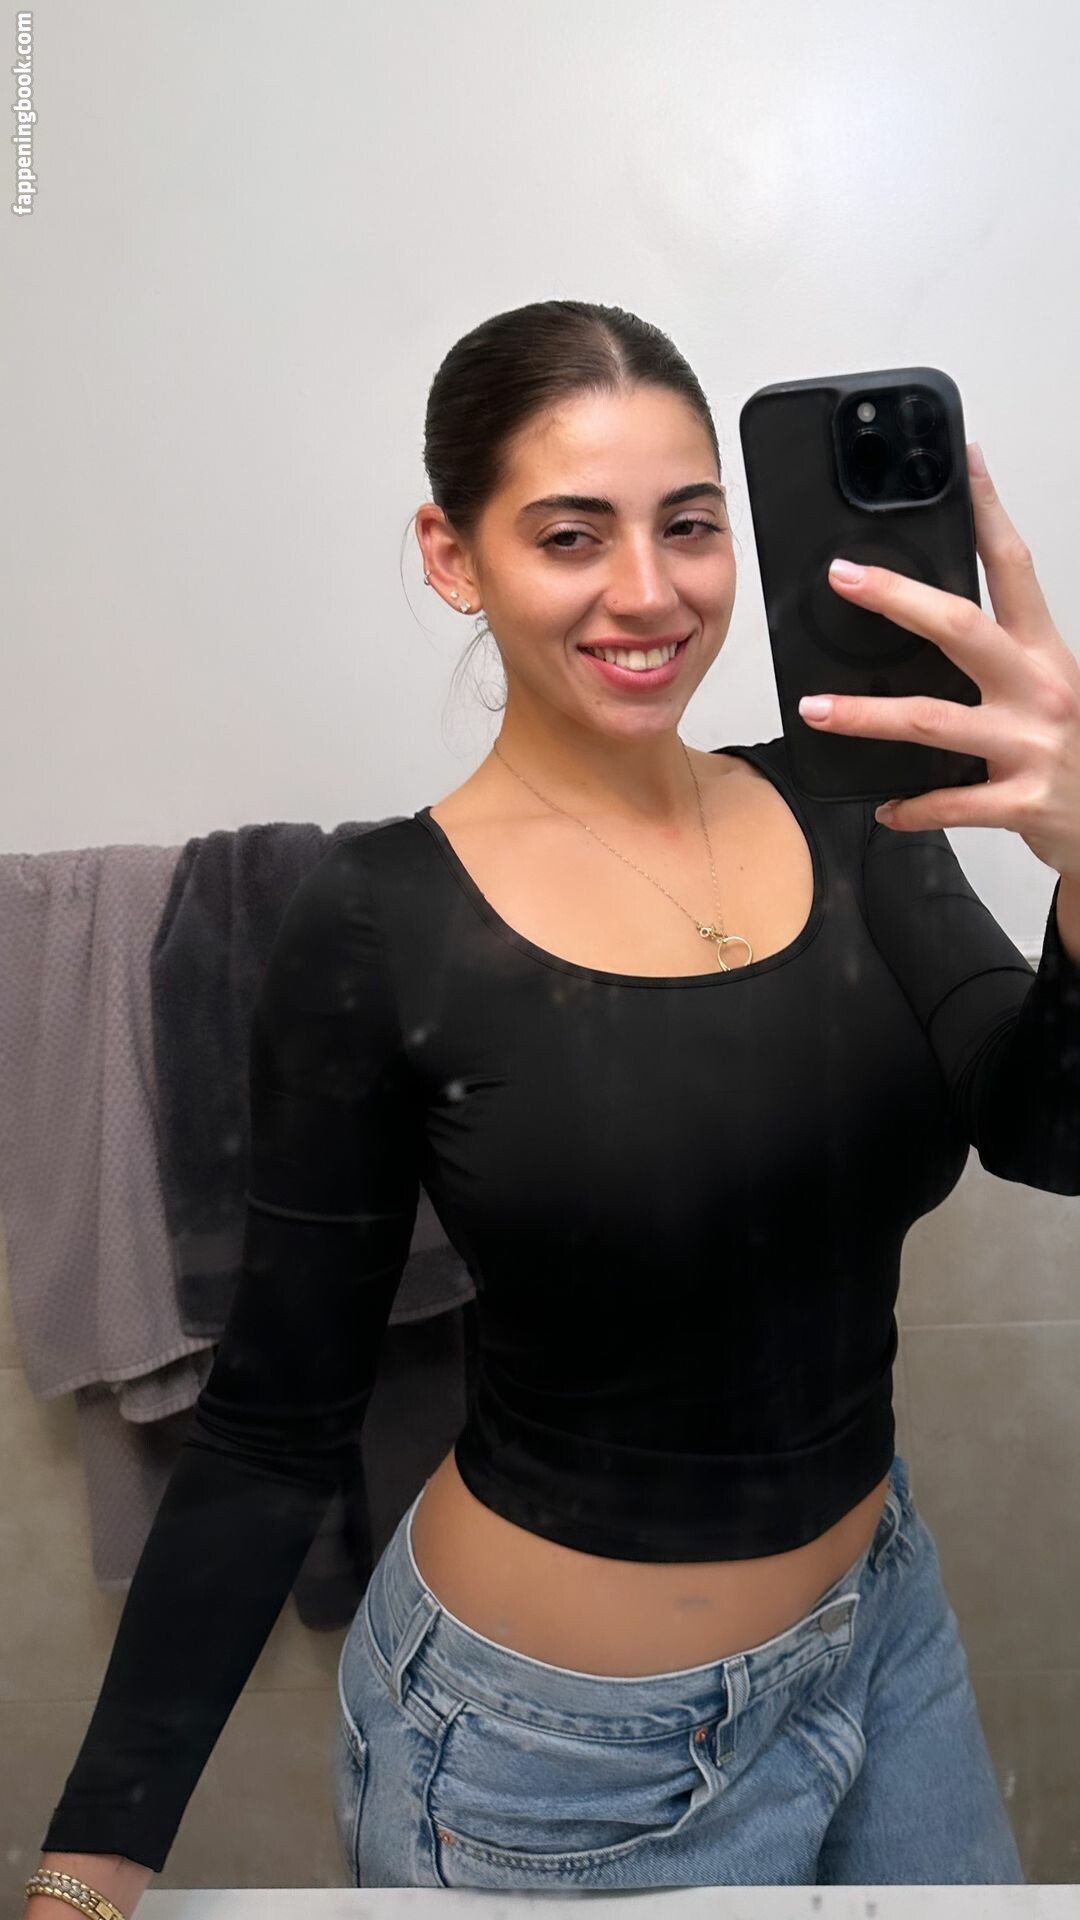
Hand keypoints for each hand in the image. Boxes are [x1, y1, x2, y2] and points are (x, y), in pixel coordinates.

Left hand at [798, 442, 1079, 882]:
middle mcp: (1040, 687)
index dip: (990, 513)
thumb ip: (999, 656)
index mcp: (1045, 651)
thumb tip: (926, 620)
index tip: (965, 465)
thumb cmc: (1074, 749)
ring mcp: (1031, 745)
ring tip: (816, 709)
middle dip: (897, 599)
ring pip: (932, 720)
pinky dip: (911, 807)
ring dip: (866, 714)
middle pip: (962, 627)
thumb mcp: (1048, 687)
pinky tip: (884, 807)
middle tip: (844, 577)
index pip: (1016, 566)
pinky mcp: (1021, 802)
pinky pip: (950, 803)